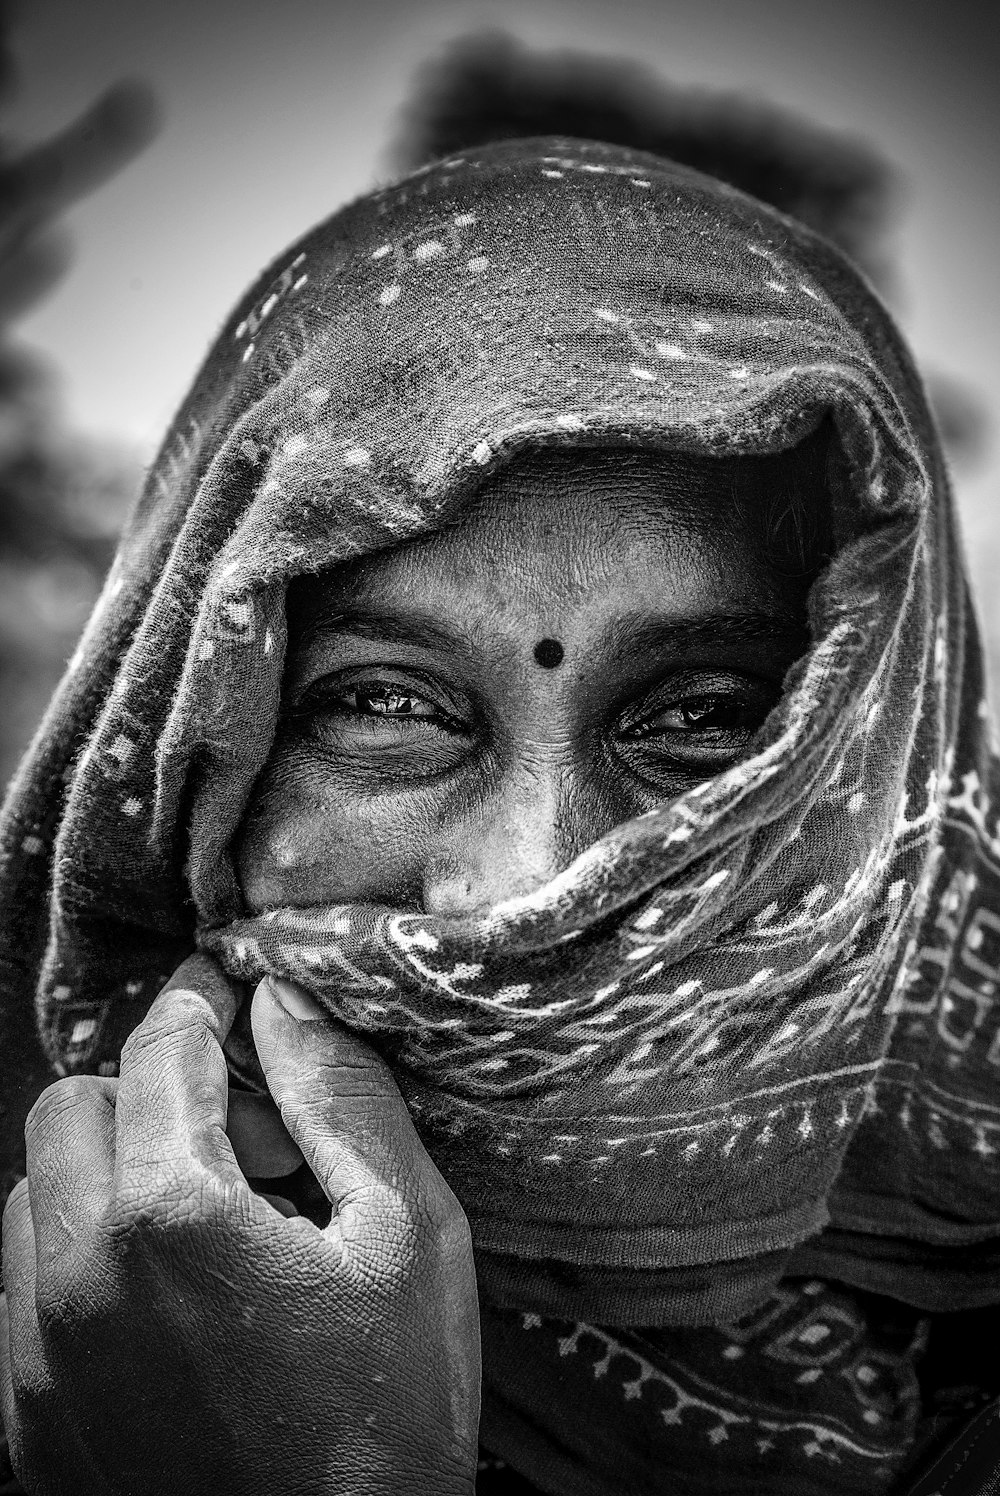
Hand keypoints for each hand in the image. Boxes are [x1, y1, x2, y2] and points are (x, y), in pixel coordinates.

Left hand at [0, 955, 479, 1494]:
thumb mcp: (407, 1238)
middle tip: (234, 1133)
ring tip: (203, 1223)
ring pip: (31, 1197)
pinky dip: (80, 1259)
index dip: (197, 1004)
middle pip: (70, 1107)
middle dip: (144, 1090)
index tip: (224, 992)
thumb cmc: (388, 1418)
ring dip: (106, 1176)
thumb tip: (286, 1003)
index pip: (158, 1052)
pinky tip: (166, 1299)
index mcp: (173, 1218)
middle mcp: (77, 1278)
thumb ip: (343, 1100)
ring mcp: (36, 1360)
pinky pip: (19, 1292)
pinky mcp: (26, 1423)